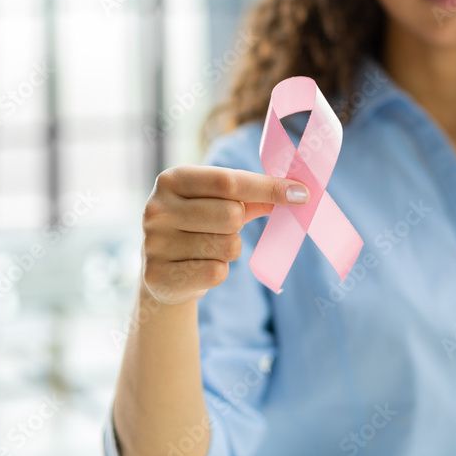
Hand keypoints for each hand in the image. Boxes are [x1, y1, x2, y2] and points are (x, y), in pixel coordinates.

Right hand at [140, 164, 309, 303]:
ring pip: (228, 246)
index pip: (230, 181)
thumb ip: (255, 195)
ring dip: (229, 250)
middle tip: (223, 228)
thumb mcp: (220, 202)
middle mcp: (156, 208)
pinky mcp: (158, 277)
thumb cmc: (200, 227)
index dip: (269, 187)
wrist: (162, 273)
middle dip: (239, 224)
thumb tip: (298, 193)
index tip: (302, 193)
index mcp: (172, 179)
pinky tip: (198, 268)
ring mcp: (153, 243)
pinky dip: (218, 271)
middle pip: (232, 215)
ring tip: (206, 249)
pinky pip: (217, 272)